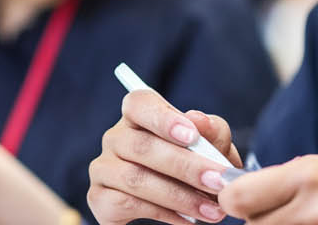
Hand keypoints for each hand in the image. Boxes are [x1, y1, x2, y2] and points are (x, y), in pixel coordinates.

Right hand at [87, 90, 240, 223]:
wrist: (175, 211)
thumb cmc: (193, 172)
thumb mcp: (212, 151)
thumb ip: (212, 133)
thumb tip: (200, 120)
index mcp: (140, 117)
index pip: (139, 103)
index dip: (164, 118)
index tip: (192, 136)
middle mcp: (116, 138)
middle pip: (142, 145)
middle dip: (185, 166)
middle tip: (218, 182)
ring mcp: (103, 169)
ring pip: (135, 178)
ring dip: (179, 195)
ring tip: (211, 210)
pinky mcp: (99, 199)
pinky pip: (126, 204)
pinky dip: (163, 213)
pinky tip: (187, 220)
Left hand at [218, 153, 317, 224]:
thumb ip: (303, 173)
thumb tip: (264, 181)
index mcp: (311, 175)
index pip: (237, 197)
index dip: (237, 200)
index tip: (244, 200)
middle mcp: (312, 208)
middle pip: (252, 224)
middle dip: (260, 218)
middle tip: (285, 212)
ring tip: (311, 220)